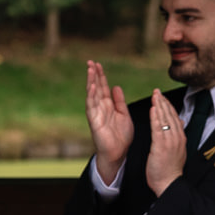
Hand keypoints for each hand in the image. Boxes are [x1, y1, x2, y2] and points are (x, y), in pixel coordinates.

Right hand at [84, 60, 132, 183]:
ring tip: (90, 69)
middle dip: (94, 75)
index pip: (103, 87)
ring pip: (92, 94)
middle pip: (96, 88)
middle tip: (91, 61)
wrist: (118, 153)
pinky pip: (91, 106)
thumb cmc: (121, 136)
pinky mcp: (94, 121)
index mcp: (108, 105)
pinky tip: (92, 86)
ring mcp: (96, 113)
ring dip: (91, 82)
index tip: (98, 64)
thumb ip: (119, 101)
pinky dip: (91, 96)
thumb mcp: (123, 114)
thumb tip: (116, 87)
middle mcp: (100, 108)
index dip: (101, 76)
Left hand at [145, 90, 185, 196]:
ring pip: (165, 119)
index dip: (168, 106)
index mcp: (180, 138)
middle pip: (171, 115)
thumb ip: (175, 137)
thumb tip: (178, 124)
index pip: (174, 117)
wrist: (168, 183)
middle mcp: (177, 137)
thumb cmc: (168, 169)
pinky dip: (156, 118)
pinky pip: (159, 129)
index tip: (161, 97)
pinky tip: (153, 109)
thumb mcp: (175, 150)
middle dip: (163, 102)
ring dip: (160, 106)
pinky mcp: (162, 146)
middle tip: (157, 91)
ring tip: (155, 95)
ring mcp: (171, 141)